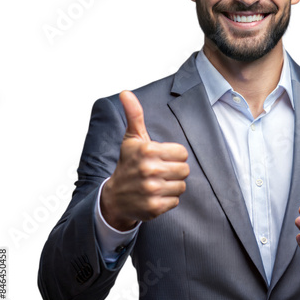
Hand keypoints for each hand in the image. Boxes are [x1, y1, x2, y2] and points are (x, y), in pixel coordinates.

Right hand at [101, 90, 189, 230]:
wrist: (114, 197)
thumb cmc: (128, 164)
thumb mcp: (132, 139)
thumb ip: (134, 115)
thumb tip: (126, 92)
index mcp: (148, 150)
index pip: (183, 153)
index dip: (174, 155)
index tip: (160, 158)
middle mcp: (150, 170)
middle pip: (185, 169)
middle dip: (174, 170)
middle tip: (160, 172)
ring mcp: (151, 190)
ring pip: (182, 186)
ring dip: (172, 185)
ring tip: (157, 183)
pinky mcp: (154, 207)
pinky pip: (175, 201)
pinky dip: (168, 200)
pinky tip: (155, 196)